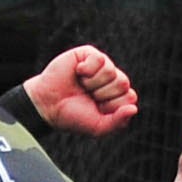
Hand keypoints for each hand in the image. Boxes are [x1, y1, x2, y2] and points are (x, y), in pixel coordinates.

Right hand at [24, 46, 139, 137]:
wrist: (47, 105)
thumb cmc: (72, 116)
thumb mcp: (97, 127)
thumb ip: (117, 121)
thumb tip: (134, 108)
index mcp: (116, 96)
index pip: (130, 97)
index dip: (112, 105)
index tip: (96, 109)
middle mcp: (111, 80)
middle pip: (123, 83)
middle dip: (103, 94)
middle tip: (87, 96)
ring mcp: (101, 66)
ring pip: (111, 71)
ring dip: (92, 83)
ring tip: (81, 85)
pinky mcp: (88, 54)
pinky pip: (99, 59)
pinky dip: (87, 70)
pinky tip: (78, 73)